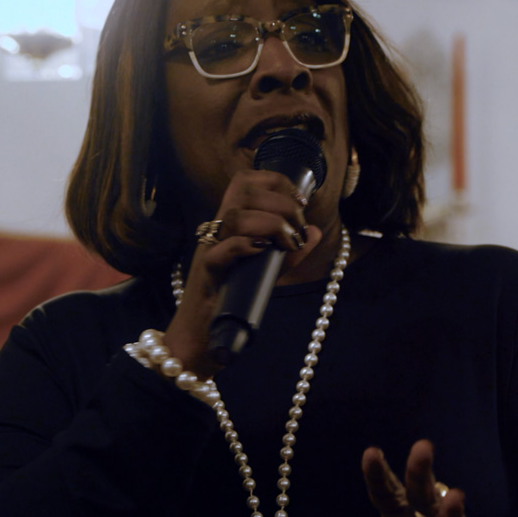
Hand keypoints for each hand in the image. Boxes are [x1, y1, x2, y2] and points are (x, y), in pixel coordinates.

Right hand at [164, 169, 320, 375]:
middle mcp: (218, 230)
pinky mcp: (206, 273)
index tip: (299, 201)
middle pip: (242, 191)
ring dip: (270, 224)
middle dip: (280, 202)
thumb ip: (290, 252)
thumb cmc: (233, 299)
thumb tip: (313, 232)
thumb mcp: (268, 270)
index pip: (245, 181)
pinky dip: (245, 246)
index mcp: (231, 223)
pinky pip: (221, 250)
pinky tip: (263, 252)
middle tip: (297, 228)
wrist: (204, 335)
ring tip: (288, 244)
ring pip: (234, 216)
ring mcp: (209, 249)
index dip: (275, 181)